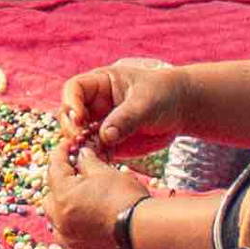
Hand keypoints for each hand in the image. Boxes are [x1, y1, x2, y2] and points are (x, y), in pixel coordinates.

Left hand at [46, 137, 154, 248]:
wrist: (147, 236)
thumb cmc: (127, 199)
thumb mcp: (107, 173)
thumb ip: (89, 163)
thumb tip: (81, 155)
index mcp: (63, 197)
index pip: (54, 169)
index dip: (61, 154)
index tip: (68, 146)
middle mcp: (60, 222)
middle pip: (50, 199)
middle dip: (60, 187)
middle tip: (75, 178)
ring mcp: (70, 244)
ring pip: (57, 226)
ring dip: (64, 215)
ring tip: (81, 206)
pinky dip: (74, 239)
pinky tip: (85, 234)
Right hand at [57, 55, 186, 160]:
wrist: (180, 109)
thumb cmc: (163, 95)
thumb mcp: (146, 102)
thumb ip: (126, 117)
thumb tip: (106, 136)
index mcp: (100, 83)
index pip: (74, 89)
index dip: (71, 103)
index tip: (79, 120)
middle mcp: (94, 104)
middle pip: (69, 114)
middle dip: (71, 128)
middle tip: (80, 142)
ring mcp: (100, 124)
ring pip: (78, 136)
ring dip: (79, 146)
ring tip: (90, 155)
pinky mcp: (109, 143)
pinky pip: (94, 151)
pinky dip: (93, 159)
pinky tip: (101, 164)